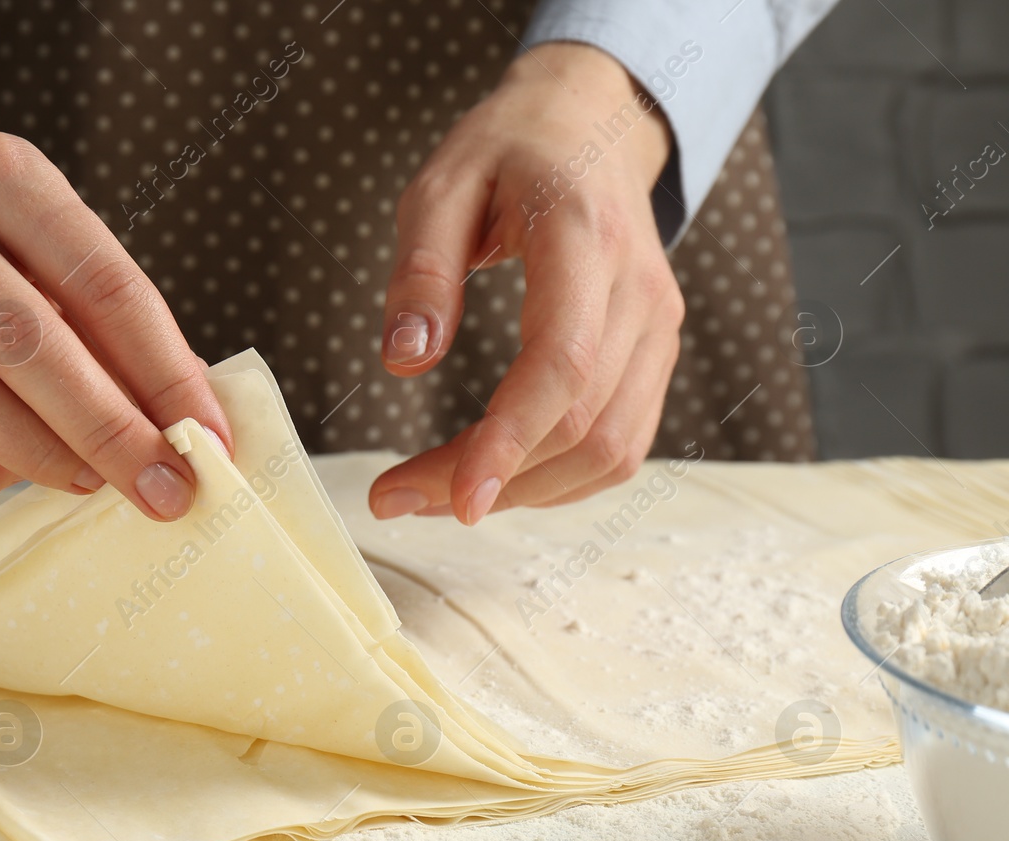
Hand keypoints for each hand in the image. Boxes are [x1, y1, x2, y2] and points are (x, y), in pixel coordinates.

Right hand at [0, 134, 231, 520]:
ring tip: (85, 481)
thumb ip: (115, 333)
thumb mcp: (56, 262)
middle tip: (161, 490)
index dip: (164, 370)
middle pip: (27, 339)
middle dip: (107, 429)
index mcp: (0, 173)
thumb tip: (188, 432)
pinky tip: (5, 475)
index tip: (206, 440)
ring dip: (38, 456)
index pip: (103, 281)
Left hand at [368, 43, 682, 523]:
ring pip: (610, 449)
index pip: (561, 362)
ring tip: (436, 494)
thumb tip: (404, 365)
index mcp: (584, 239)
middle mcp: (639, 291)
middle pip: (582, 424)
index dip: (509, 441)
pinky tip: (495, 476)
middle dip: (491, 479)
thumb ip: (420, 272)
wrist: (591, 125)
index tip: (454, 498)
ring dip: (523, 491)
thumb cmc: (509, 152)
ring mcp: (658, 327)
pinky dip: (559, 479)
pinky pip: (623, 443)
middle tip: (398, 498)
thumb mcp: (440, 186)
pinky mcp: (655, 354)